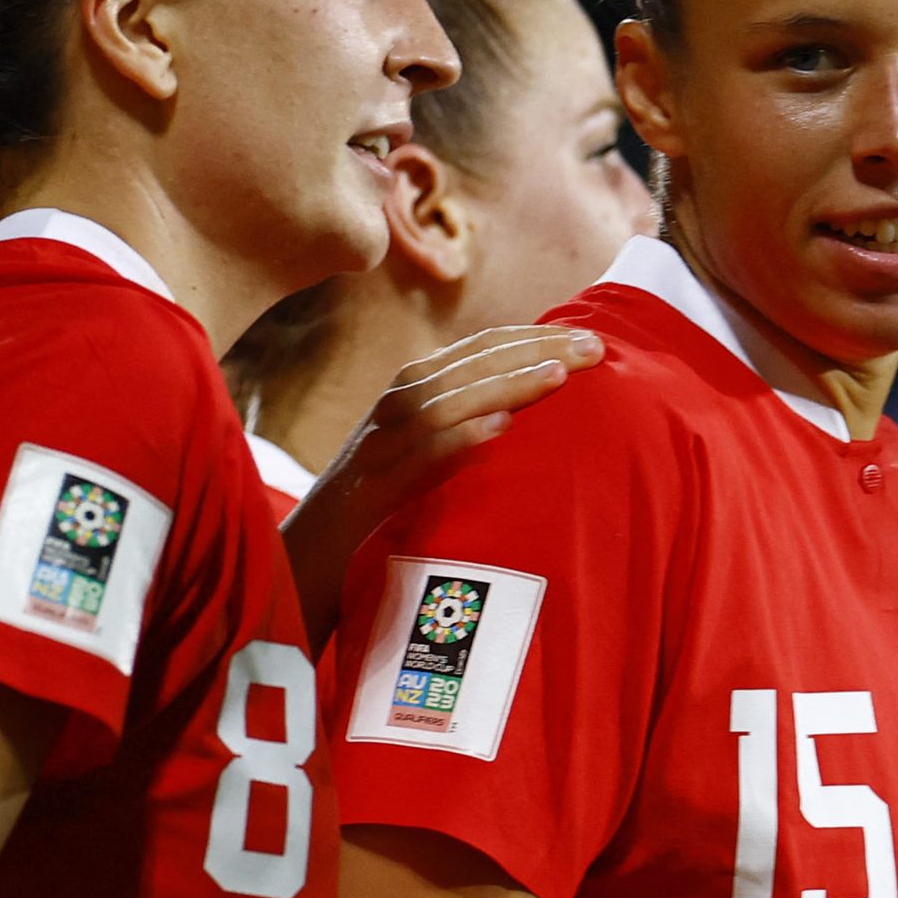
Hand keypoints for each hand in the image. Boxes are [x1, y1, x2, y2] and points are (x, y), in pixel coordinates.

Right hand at [282, 326, 601, 650]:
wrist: (302, 560)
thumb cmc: (375, 509)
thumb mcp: (422, 453)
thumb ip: (462, 424)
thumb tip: (528, 409)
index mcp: (410, 392)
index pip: (477, 349)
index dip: (531, 337)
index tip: (588, 337)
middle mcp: (393, 408)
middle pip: (468, 365)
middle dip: (532, 350)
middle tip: (594, 348)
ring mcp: (379, 446)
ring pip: (446, 401)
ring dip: (504, 385)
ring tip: (558, 377)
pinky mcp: (370, 489)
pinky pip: (418, 457)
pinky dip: (458, 440)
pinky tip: (500, 430)